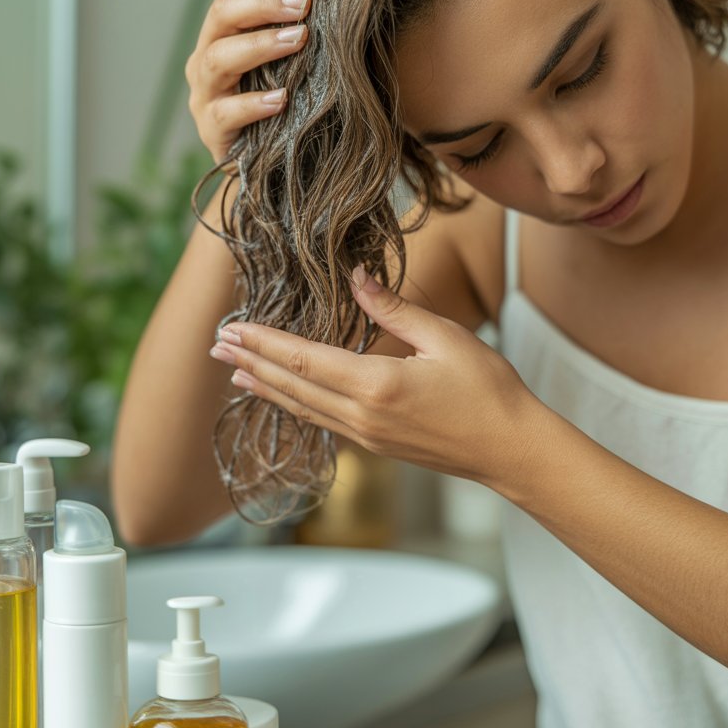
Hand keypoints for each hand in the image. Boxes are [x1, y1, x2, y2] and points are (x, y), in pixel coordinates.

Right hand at [184, 0, 310, 164]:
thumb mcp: (289, 61)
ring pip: (218, 58)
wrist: (268, 163)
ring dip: (260, 45)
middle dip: (264, 3)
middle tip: (305, 3)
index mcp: (223, 31)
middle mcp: (206, 56)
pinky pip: (226, 114)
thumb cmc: (284, 101)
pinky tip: (282, 99)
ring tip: (298, 40)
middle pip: (222, 14)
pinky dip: (253, 104)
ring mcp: (204, 95)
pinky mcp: (211, 132)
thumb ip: (297, 29)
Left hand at [209, 267, 545, 494]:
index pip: (304, 359)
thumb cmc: (488, 391)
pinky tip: (283, 396)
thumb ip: (394, 309)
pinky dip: (294, 405)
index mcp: (377, 385)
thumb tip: (355, 277)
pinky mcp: (376, 446)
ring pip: (302, 408)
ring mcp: (367, 437)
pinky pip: (322, 422)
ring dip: (266, 387)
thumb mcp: (446, 337)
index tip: (232, 328)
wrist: (511, 450)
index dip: (264, 343)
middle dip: (251, 363)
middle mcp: (362, 417)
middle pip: (292, 386)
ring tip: (235, 371)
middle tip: (215, 344)